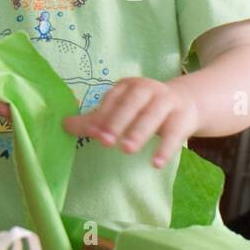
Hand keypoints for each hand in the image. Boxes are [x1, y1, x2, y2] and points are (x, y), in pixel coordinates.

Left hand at [63, 77, 198, 167]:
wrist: (185, 104)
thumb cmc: (143, 109)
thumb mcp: (120, 111)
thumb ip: (94, 121)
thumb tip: (64, 125)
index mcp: (128, 86)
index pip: (113, 99)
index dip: (102, 115)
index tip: (92, 133)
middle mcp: (148, 89)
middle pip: (133, 103)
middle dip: (118, 121)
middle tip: (105, 141)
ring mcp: (167, 101)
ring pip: (154, 114)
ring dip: (140, 131)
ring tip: (127, 150)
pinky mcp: (183, 117)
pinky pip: (175, 133)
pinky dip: (166, 148)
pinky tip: (156, 163)